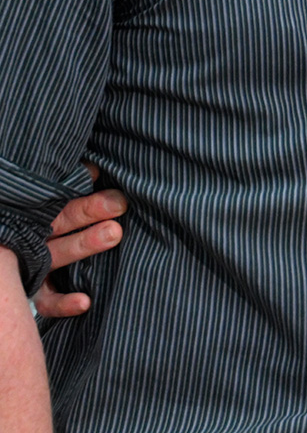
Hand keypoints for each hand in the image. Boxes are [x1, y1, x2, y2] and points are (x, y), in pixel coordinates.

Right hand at [35, 165, 125, 318]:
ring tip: (114, 232)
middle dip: (88, 210)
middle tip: (119, 203)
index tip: (113, 189)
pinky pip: (46, 299)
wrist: (22, 242)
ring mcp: (31, 262)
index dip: (85, 192)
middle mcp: (32, 235)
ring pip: (57, 254)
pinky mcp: (34, 287)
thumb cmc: (44, 214)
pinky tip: (84, 302)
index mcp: (38, 210)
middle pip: (60, 220)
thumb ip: (72, 183)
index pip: (61, 198)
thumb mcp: (52, 198)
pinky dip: (63, 302)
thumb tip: (94, 169)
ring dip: (84, 243)